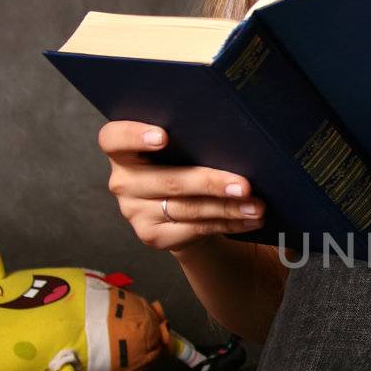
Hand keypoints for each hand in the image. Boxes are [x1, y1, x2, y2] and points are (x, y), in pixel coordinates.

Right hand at [98, 121, 265, 251]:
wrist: (178, 207)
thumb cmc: (181, 164)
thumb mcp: (181, 148)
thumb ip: (190, 139)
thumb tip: (235, 135)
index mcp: (123, 151)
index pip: (114, 139)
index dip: (135, 136)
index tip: (164, 136)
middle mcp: (123, 181)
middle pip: (168, 181)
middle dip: (211, 183)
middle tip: (244, 185)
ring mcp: (134, 211)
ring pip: (187, 208)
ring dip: (228, 208)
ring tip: (256, 206)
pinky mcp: (151, 235)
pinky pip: (195, 229)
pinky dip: (227, 223)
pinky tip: (249, 219)